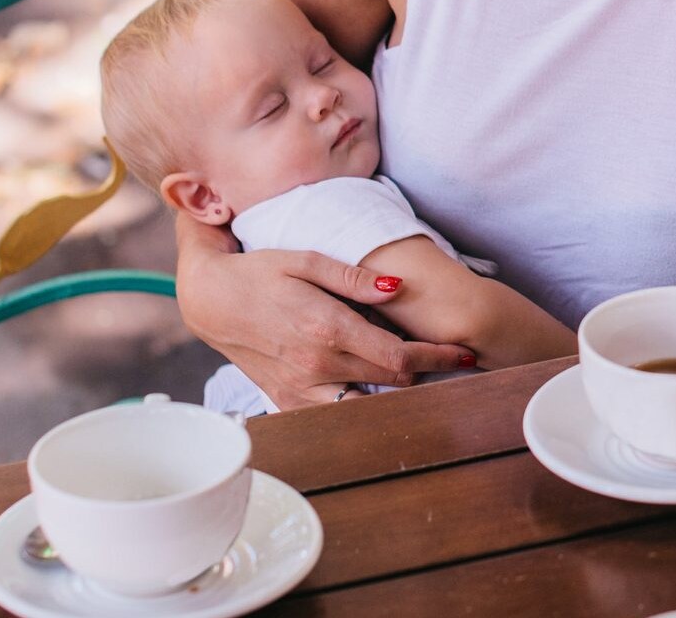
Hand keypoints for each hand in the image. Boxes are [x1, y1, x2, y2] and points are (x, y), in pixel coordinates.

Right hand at [174, 218, 472, 407]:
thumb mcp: (305, 260)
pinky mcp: (288, 400)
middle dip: (427, 375)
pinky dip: (362, 407)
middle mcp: (317, 366)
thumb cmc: (259, 273)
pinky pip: (336, 414)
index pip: (399, 357)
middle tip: (454, 364)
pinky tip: (378, 392)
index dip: (439, 357)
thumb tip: (397, 287)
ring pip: (367, 408)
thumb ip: (353, 277)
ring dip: (398, 396)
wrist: (210, 300)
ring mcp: (301, 390)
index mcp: (327, 329)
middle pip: (392, 384)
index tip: (465, 354)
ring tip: (424, 382)